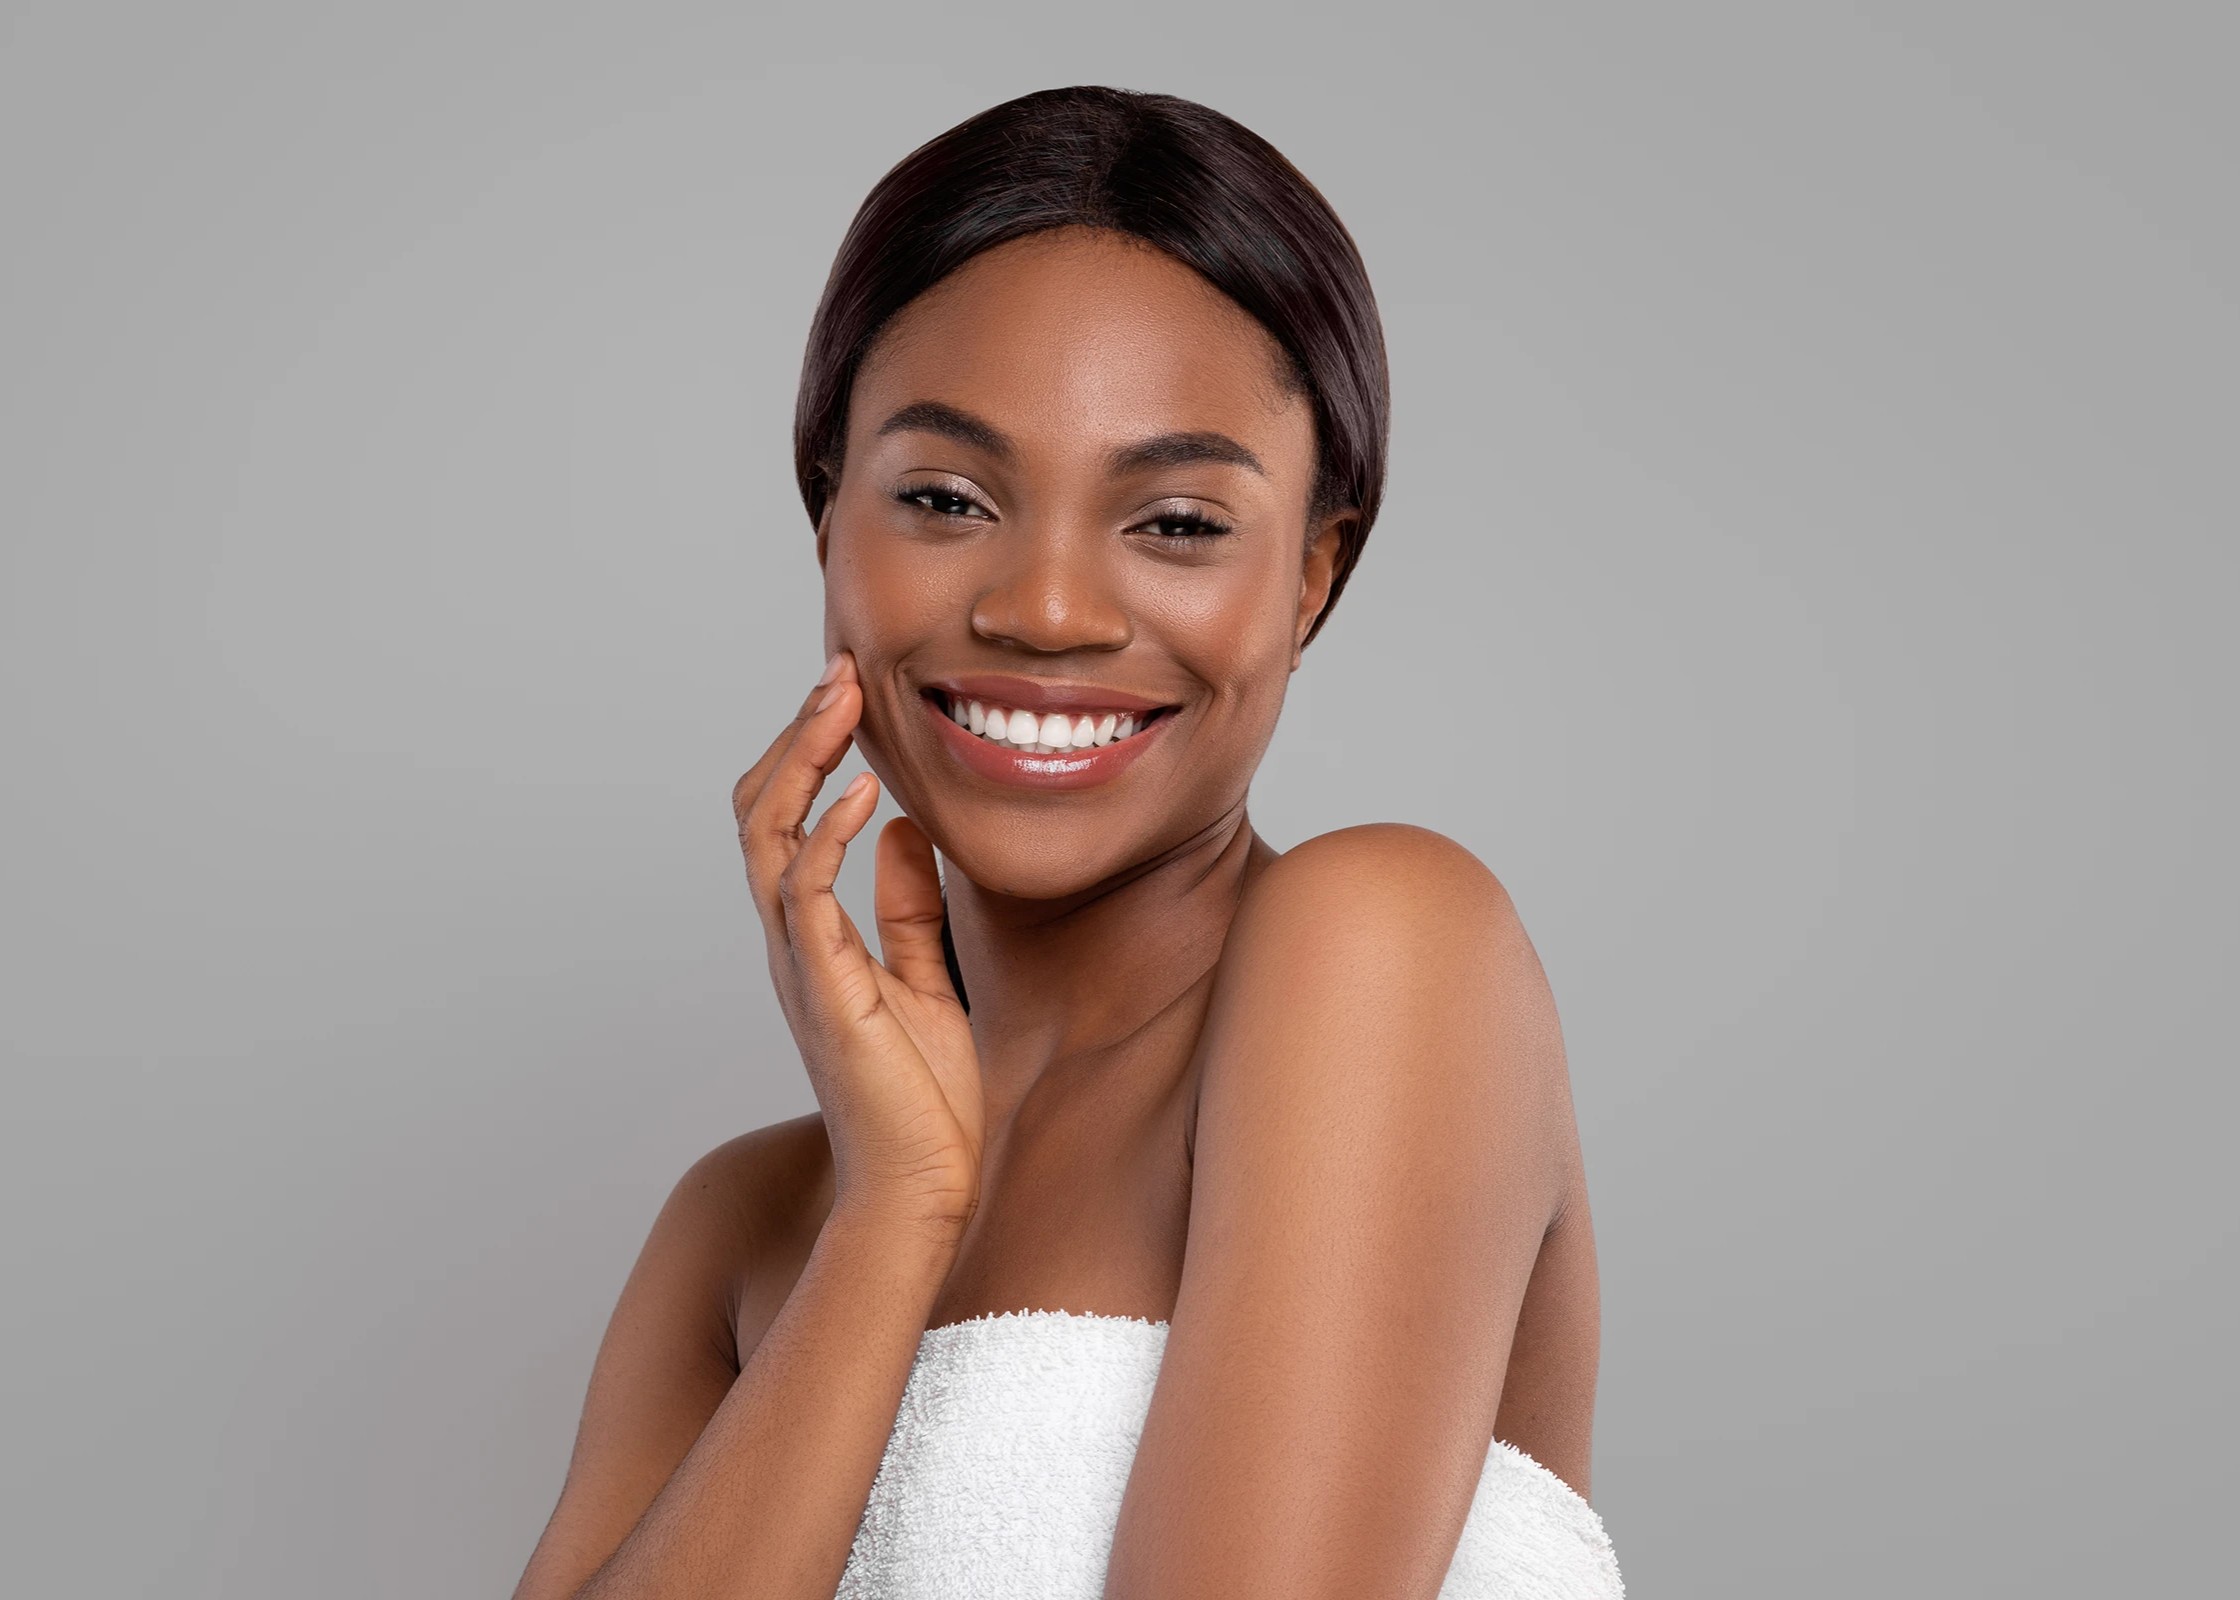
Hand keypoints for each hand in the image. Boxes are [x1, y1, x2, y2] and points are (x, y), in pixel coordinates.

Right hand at [731, 652, 983, 1240]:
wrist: (925, 1186)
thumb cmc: (924, 1101)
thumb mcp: (923, 979)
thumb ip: (906, 908)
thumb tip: (904, 831)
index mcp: (811, 936)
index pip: (784, 820)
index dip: (806, 751)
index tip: (848, 693)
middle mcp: (791, 941)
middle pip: (758, 811)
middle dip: (795, 734)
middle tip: (839, 674)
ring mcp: (799, 963)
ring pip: (765, 836)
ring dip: (800, 759)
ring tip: (840, 701)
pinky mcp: (824, 988)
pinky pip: (803, 895)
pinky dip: (825, 835)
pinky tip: (861, 794)